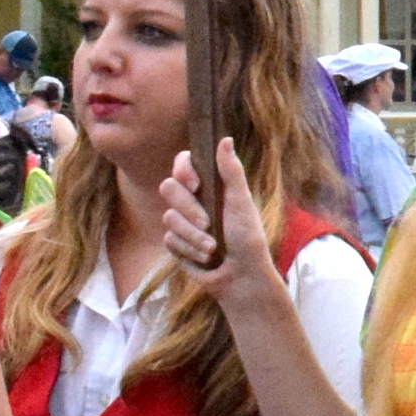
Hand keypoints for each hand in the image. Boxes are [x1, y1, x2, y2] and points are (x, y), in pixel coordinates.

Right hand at [157, 142, 287, 313]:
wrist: (240, 275)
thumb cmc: (247, 238)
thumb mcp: (241, 203)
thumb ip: (231, 172)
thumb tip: (224, 139)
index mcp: (210, 186)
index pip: (182, 164)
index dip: (183, 170)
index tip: (195, 183)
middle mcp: (193, 200)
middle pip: (168, 188)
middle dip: (189, 208)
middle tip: (208, 223)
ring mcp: (181, 221)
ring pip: (168, 217)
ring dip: (194, 236)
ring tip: (213, 246)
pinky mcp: (175, 242)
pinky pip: (169, 239)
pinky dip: (189, 249)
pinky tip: (205, 256)